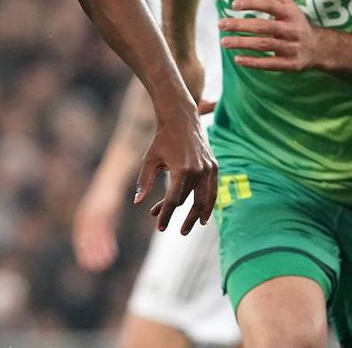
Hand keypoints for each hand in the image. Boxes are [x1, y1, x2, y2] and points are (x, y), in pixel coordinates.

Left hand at [71, 185, 121, 270]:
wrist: (113, 180)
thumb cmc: (108, 198)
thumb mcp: (104, 214)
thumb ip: (103, 227)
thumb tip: (104, 242)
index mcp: (84, 215)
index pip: (80, 235)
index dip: (82, 250)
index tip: (85, 264)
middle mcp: (88, 215)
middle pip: (86, 237)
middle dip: (89, 253)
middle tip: (92, 268)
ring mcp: (97, 212)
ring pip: (96, 235)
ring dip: (98, 251)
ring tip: (103, 265)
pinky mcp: (107, 210)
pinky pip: (106, 228)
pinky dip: (108, 241)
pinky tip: (112, 253)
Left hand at [134, 109, 217, 234]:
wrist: (181, 119)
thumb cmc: (161, 139)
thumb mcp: (149, 160)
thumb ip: (144, 182)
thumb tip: (137, 203)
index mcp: (181, 170)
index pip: (174, 200)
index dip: (166, 214)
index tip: (160, 227)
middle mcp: (198, 171)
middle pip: (190, 202)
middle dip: (182, 218)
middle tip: (175, 231)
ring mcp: (209, 169)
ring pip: (205, 199)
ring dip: (198, 214)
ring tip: (191, 226)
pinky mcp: (214, 166)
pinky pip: (213, 190)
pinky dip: (209, 203)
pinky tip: (204, 214)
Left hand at [218, 0, 320, 72]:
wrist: (319, 48)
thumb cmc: (296, 23)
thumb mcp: (288, 6)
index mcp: (290, 13)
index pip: (270, 5)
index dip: (253, 3)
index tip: (234, 4)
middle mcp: (292, 29)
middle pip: (264, 26)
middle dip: (241, 25)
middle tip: (221, 24)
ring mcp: (292, 47)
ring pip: (265, 44)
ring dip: (243, 43)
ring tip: (224, 41)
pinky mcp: (291, 64)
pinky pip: (270, 63)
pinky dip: (253, 62)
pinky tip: (237, 59)